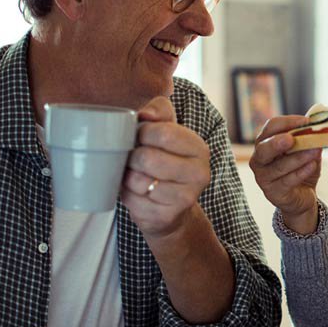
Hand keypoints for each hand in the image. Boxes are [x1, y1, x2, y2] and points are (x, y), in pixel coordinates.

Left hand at [121, 97, 211, 237]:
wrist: (171, 208)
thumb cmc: (164, 162)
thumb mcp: (165, 130)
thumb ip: (159, 110)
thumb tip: (145, 114)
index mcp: (199, 148)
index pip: (163, 132)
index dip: (142, 133)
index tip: (140, 137)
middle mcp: (199, 173)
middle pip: (148, 157)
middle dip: (133, 156)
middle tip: (135, 159)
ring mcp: (186, 197)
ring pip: (138, 180)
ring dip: (128, 176)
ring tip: (136, 176)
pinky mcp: (167, 216)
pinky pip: (133, 200)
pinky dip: (128, 195)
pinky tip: (137, 193)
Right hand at [249, 115, 322, 233]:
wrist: (303, 196)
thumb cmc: (301, 168)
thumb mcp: (307, 151)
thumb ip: (310, 140)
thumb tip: (321, 129)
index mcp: (265, 142)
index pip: (271, 127)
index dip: (287, 122)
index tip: (307, 121)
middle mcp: (259, 159)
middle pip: (263, 148)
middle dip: (277, 143)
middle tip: (291, 139)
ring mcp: (263, 177)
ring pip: (279, 166)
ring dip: (298, 158)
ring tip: (314, 152)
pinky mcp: (273, 192)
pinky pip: (287, 181)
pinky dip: (301, 172)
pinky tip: (312, 165)